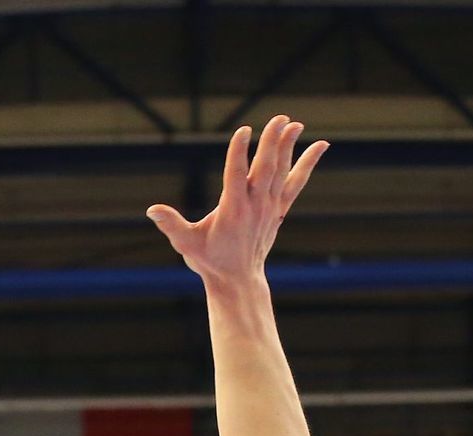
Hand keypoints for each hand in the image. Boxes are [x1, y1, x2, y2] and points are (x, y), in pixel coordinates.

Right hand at [147, 115, 327, 283]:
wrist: (237, 280)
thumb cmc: (210, 260)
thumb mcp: (187, 243)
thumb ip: (171, 225)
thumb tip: (151, 210)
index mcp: (232, 210)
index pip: (236, 175)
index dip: (239, 152)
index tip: (243, 131)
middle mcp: (254, 206)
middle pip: (265, 168)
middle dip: (272, 142)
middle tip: (278, 118)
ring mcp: (270, 207)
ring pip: (282, 171)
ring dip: (289, 146)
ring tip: (294, 123)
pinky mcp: (279, 210)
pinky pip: (296, 182)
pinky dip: (308, 163)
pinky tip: (321, 145)